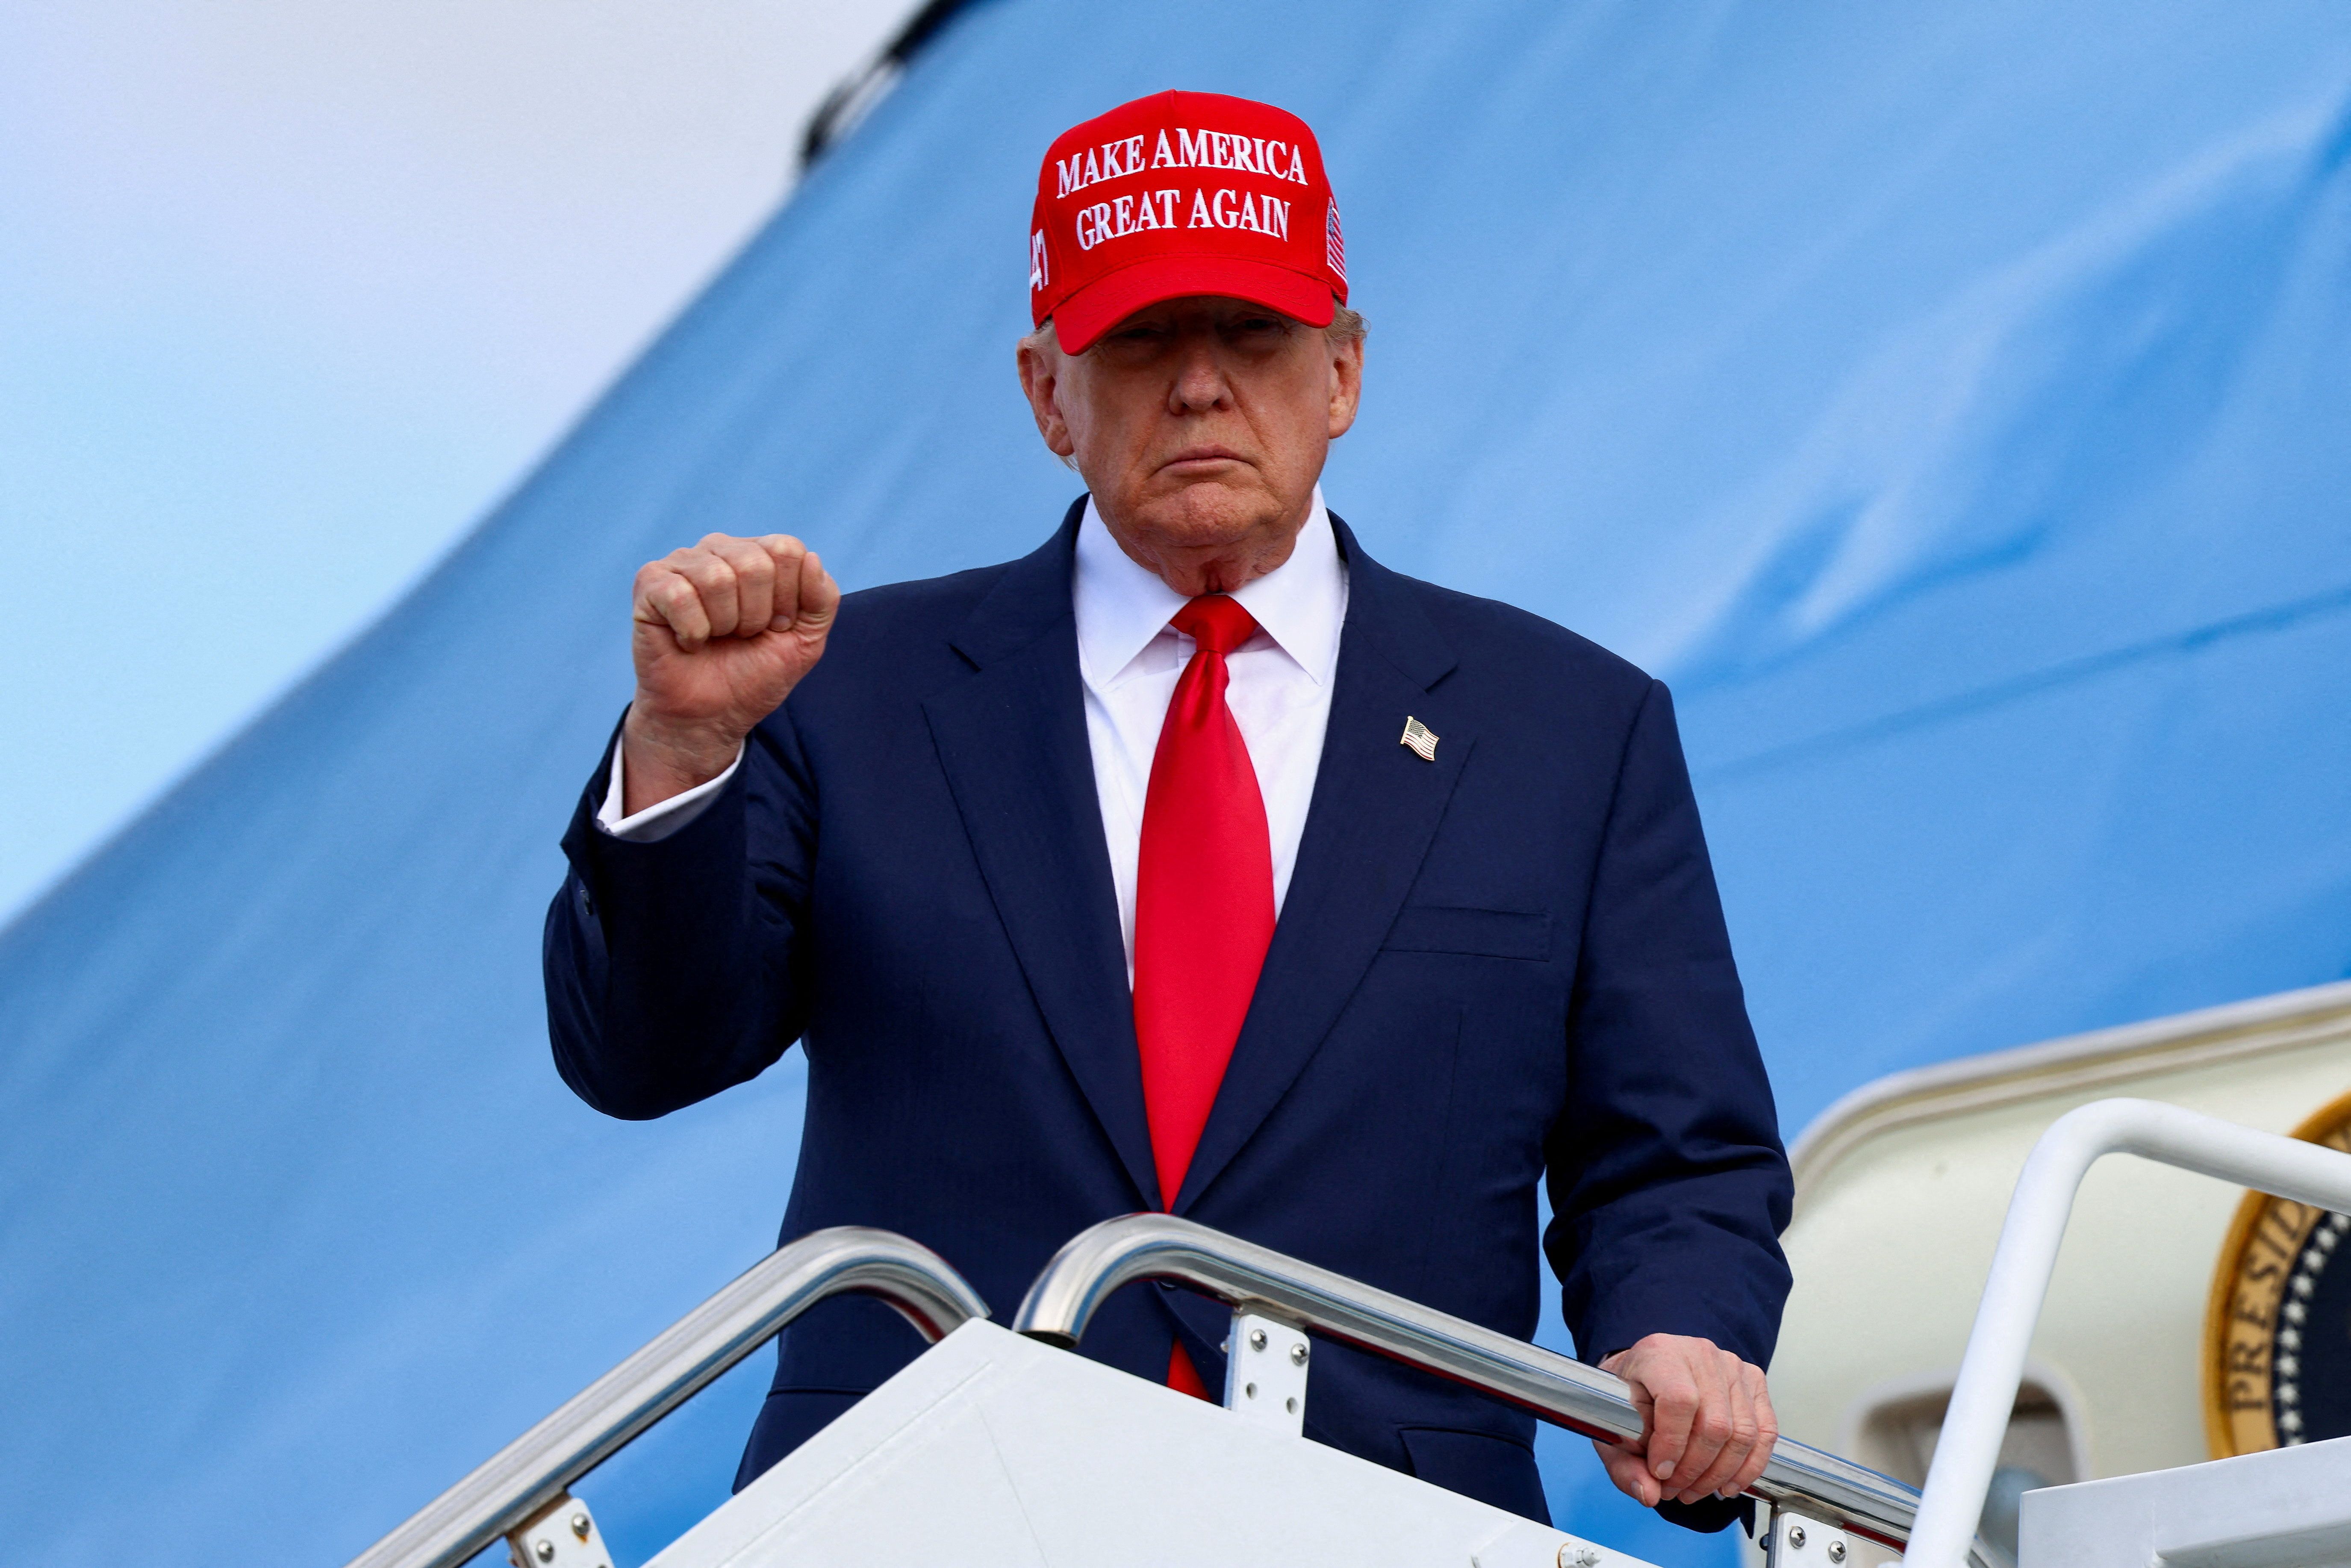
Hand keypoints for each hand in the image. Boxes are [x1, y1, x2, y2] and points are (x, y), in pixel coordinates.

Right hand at [623, 533, 839, 811]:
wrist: (711, 716)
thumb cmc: (755, 674)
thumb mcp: (806, 641)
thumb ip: (822, 598)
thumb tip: (810, 556)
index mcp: (759, 554)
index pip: (787, 550)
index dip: (788, 600)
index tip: (775, 628)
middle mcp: (720, 549)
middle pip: (755, 563)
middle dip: (756, 616)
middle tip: (742, 636)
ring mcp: (682, 563)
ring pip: (717, 578)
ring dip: (724, 624)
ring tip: (715, 638)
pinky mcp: (649, 584)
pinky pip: (680, 596)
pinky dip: (692, 631)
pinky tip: (688, 640)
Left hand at [1593, 1334, 1776, 1507]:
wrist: (1646, 1374)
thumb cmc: (1629, 1398)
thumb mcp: (1611, 1429)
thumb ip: (1624, 1465)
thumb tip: (1648, 1493)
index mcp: (1658, 1353)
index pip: (1678, 1400)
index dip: (1672, 1445)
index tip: (1659, 1471)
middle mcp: (1699, 1353)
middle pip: (1715, 1424)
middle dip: (1694, 1470)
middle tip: (1674, 1489)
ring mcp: (1732, 1366)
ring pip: (1742, 1434)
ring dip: (1719, 1475)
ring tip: (1694, 1490)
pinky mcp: (1754, 1382)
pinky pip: (1765, 1432)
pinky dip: (1749, 1467)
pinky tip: (1727, 1485)